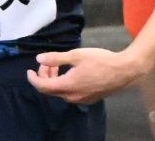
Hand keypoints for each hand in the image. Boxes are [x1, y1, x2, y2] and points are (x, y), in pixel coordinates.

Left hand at [26, 47, 143, 103]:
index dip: (33, 79)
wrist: (125, 71)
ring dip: (54, 80)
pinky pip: (70, 94)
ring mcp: (82, 99)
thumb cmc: (100, 60)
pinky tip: (69, 73)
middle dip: (44, 76)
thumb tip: (38, 59)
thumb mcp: (76, 55)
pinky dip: (64, 84)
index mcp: (68, 85)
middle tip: (47, 63)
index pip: (42, 86)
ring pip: (60, 92)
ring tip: (57, 66)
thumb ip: (56, 58)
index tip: (29, 71)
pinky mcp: (89, 98)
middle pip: (50, 90)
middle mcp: (73, 96)